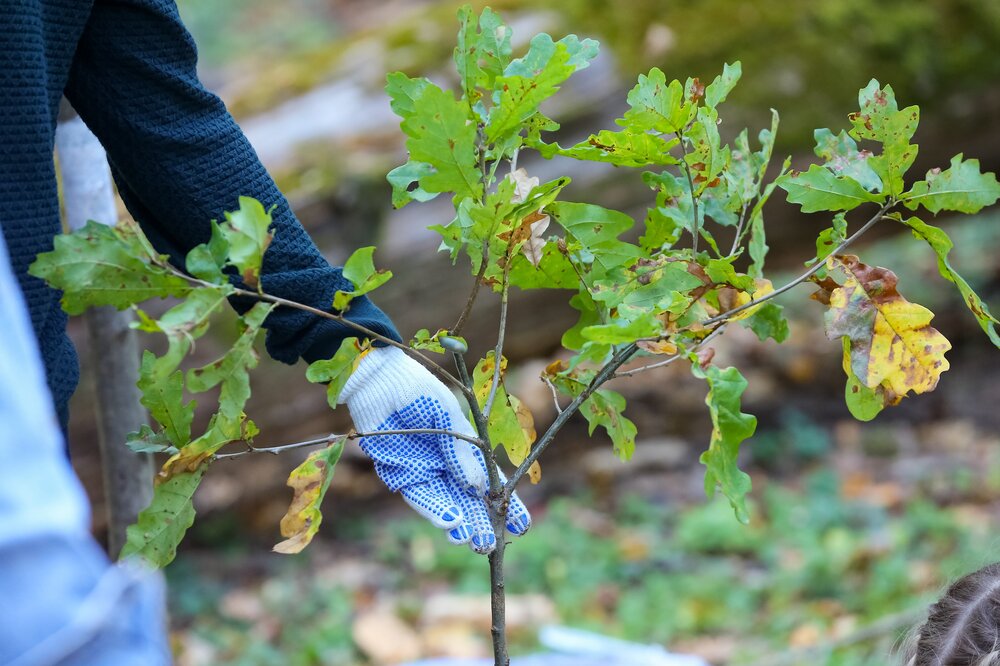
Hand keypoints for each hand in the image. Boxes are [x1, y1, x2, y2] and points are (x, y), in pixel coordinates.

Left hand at [339, 346, 530, 553]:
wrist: (380, 381)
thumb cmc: (419, 390)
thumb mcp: (447, 417)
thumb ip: (461, 452)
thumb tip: (479, 487)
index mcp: (466, 447)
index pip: (491, 480)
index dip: (506, 503)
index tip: (521, 525)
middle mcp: (448, 463)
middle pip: (469, 499)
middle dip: (481, 522)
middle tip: (491, 543)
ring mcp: (425, 470)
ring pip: (447, 504)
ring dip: (460, 524)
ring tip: (473, 541)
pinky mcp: (401, 475)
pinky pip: (421, 498)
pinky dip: (436, 512)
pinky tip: (450, 524)